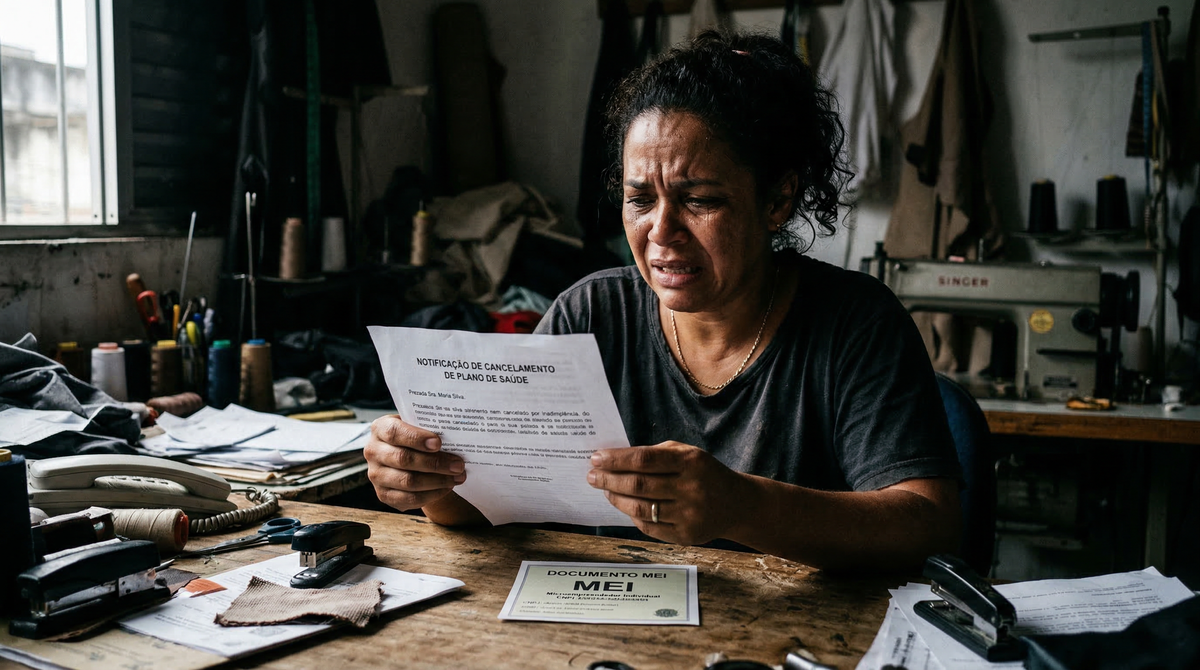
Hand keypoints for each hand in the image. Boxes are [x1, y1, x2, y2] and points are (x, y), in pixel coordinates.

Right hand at [364, 415, 465, 511]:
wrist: (407, 456)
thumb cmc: (415, 438)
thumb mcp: (418, 426)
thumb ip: (429, 427)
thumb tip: (456, 435)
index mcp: (380, 429)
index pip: (394, 432)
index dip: (416, 438)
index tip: (438, 443)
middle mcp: (373, 452)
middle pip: (403, 459)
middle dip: (435, 463)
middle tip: (458, 464)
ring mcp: (376, 475)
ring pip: (408, 481)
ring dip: (438, 480)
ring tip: (458, 476)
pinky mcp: (384, 495)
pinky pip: (410, 498)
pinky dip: (432, 494)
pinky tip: (447, 487)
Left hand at [587, 441, 751, 545]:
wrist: (738, 504)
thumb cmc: (704, 473)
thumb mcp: (687, 453)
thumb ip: (655, 454)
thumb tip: (615, 459)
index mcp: (690, 462)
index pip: (644, 460)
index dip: (616, 459)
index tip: (595, 458)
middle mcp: (691, 489)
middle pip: (638, 485)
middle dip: (609, 480)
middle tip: (592, 476)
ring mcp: (689, 515)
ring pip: (641, 509)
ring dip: (616, 499)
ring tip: (605, 491)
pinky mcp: (686, 536)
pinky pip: (649, 527)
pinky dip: (632, 515)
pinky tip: (624, 506)